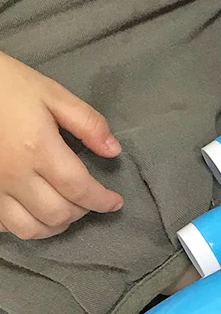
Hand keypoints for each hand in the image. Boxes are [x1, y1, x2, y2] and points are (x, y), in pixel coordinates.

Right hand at [0, 52, 122, 239]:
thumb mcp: (51, 94)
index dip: (102, 201)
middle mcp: (14, 175)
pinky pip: (2, 225)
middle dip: (81, 212)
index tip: (115, 202)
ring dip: (54, 225)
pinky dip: (22, 225)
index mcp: (38, 149)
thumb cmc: (5, 85)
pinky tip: (31, 211)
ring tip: (65, 211)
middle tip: (89, 201)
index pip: (79, 189)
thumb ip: (87, 123)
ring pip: (29, 228)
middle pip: (57, 213)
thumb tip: (113, 151)